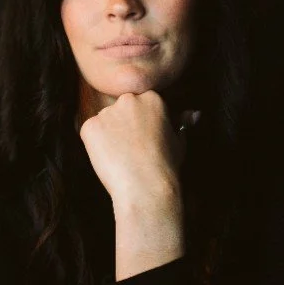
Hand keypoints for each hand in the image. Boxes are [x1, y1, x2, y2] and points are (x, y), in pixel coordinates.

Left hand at [78, 91, 186, 205]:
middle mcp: (128, 99)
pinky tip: (109, 159)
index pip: (139, 105)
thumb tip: (194, 114)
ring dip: (108, 135)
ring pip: (104, 122)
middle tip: (130, 150)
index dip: (140, 125)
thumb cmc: (165, 167)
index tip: (143, 141)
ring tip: (120, 157)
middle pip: (120, 110)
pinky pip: (90, 133)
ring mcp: (107, 112)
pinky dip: (95, 145)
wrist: (145, 186)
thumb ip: (180, 123)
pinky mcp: (90, 126)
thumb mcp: (178, 141)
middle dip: (122, 126)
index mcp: (152, 98)